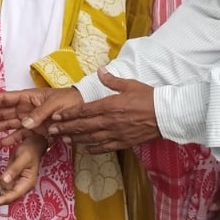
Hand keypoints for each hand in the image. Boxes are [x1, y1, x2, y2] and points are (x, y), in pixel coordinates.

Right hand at [0, 86, 75, 136]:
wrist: (82, 112)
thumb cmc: (69, 101)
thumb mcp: (55, 104)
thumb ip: (40, 113)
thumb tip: (25, 123)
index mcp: (27, 97)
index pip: (6, 98)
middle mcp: (25, 108)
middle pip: (4, 112)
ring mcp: (29, 119)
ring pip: (9, 123)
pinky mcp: (35, 130)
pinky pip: (20, 134)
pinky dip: (11, 138)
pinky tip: (1, 143)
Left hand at [0, 132, 46, 205]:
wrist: (34, 143)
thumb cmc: (31, 150)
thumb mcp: (23, 158)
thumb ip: (14, 169)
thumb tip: (4, 180)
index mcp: (27, 183)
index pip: (15, 194)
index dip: (4, 199)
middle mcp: (22, 185)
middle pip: (9, 195)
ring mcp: (16, 181)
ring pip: (4, 190)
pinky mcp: (11, 177)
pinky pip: (2, 183)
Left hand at [24, 70, 157, 153]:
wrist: (167, 114)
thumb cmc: (149, 97)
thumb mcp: (130, 84)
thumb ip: (112, 80)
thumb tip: (100, 71)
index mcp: (110, 105)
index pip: (84, 111)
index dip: (68, 114)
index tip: (56, 116)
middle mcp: (110, 121)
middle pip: (83, 126)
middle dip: (66, 128)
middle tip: (52, 130)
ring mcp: (116, 133)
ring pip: (91, 138)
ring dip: (75, 139)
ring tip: (63, 140)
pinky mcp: (124, 142)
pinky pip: (105, 147)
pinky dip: (93, 149)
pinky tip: (85, 149)